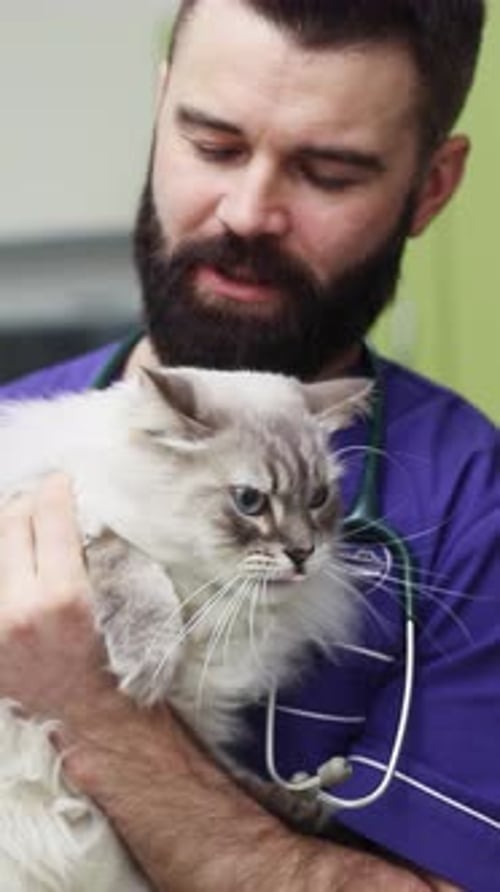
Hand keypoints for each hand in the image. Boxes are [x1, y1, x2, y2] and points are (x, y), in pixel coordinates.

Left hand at [0, 474, 105, 722]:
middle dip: (27, 500)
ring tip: (24, 523)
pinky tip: (14, 557)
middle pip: (10, 523)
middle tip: (43, 498)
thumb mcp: (117, 600)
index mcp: (62, 597)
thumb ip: (89, 552)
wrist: (86, 715)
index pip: (49, 516)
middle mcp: (18, 608)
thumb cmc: (115, 656)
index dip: (56, 488)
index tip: (62, 479)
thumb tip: (70, 507)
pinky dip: (4, 561)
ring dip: (9, 527)